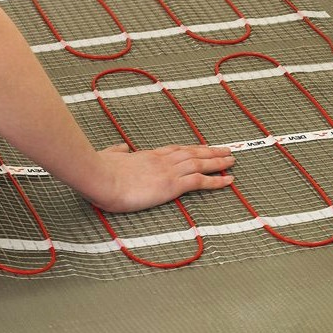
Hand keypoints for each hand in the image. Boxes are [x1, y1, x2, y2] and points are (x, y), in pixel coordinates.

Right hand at [84, 143, 235, 212]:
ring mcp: (168, 171)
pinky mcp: (171, 184)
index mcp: (147, 155)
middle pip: (192, 152)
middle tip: (225, 150)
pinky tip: (228, 180)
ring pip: (200, 163)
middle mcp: (162, 160)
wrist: (100, 177)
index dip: (190, 148)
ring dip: (218, 162)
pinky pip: (200, 181)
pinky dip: (216, 180)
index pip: (175, 150)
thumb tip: (121, 148)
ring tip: (232, 160)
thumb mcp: (109, 156)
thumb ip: (117, 152)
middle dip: (210, 151)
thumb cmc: (100, 170)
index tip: (200, 147)